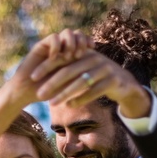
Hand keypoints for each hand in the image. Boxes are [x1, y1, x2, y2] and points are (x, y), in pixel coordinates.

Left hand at [33, 41, 150, 117]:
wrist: (124, 83)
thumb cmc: (98, 76)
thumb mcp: (83, 68)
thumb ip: (68, 68)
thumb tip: (43, 72)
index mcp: (84, 52)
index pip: (62, 57)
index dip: (46, 66)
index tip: (32, 77)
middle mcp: (94, 58)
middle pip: (69, 70)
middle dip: (52, 83)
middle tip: (39, 94)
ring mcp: (104, 69)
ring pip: (81, 82)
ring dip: (65, 93)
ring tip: (52, 103)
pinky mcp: (112, 80)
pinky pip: (94, 91)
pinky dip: (81, 98)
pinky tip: (70, 105)